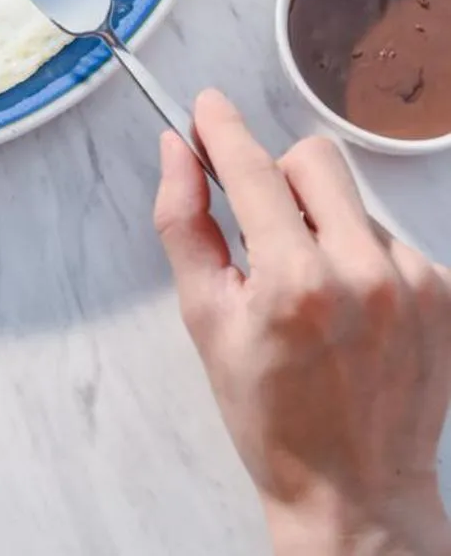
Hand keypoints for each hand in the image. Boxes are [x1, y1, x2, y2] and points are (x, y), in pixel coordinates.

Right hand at [156, 90, 450, 555]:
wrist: (356, 494)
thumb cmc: (272, 418)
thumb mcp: (205, 321)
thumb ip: (184, 225)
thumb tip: (177, 151)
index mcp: (295, 283)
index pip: (253, 169)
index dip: (223, 128)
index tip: (207, 107)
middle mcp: (363, 274)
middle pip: (315, 159)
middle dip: (279, 176)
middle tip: (262, 225)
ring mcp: (414, 283)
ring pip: (353, 201)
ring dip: (324, 224)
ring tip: (312, 292)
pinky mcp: (444, 294)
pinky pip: (389, 238)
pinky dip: (362, 258)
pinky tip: (350, 309)